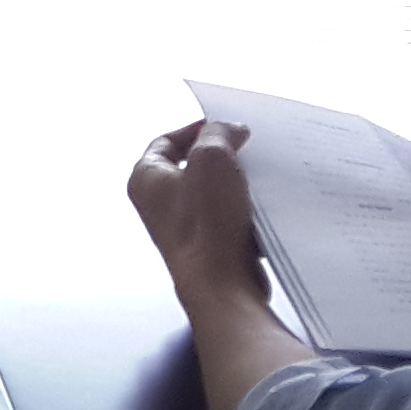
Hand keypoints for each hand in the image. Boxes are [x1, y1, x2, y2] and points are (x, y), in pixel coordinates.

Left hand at [126, 119, 265, 307]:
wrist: (223, 284)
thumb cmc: (207, 223)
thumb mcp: (212, 159)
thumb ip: (218, 133)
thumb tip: (229, 129)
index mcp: (145, 178)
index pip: (167, 140)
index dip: (197, 128)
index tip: (225, 125)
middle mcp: (158, 203)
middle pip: (191, 164)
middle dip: (221, 154)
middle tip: (247, 147)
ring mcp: (182, 226)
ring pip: (212, 191)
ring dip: (236, 182)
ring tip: (260, 173)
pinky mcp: (208, 245)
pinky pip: (227, 216)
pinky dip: (244, 208)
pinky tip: (264, 204)